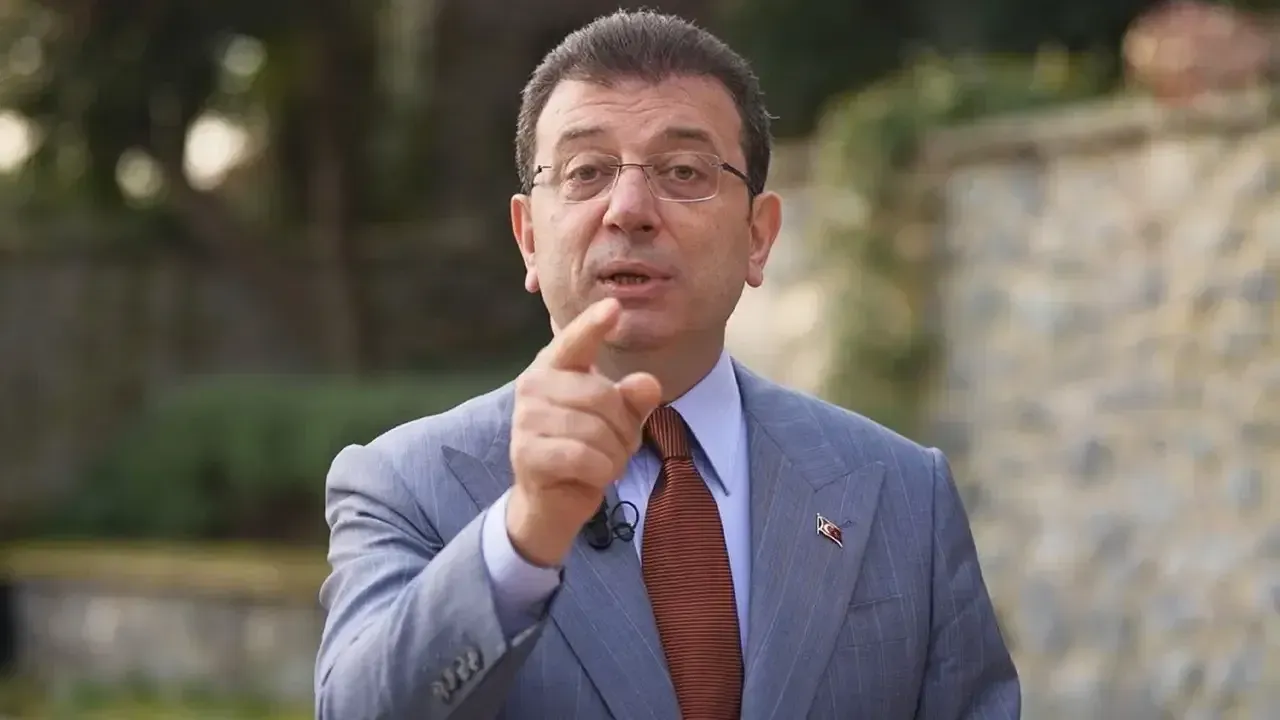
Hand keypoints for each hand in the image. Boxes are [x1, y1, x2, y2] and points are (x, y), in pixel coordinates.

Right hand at [506, 299, 662, 566]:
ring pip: (595, 430)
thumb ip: (634, 400)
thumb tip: (647, 384)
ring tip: (603, 462)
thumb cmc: (585, 450)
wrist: (551, 502)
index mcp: (554, 367)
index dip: (593, 325)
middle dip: (622, 428)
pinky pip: (585, 457)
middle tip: (616, 446)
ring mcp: (525, 419)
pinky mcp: (527, 453)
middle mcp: (533, 385)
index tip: (614, 306)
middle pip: (602, 395)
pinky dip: (602, 472)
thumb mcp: (619, 421)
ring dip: (613, 454)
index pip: (575, 341)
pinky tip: (593, 476)